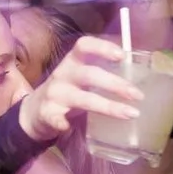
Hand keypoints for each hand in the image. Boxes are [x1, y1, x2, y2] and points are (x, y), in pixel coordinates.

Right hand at [17, 34, 139, 141]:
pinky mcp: (46, 113)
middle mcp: (63, 75)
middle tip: (138, 95)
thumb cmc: (67, 91)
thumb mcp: (79, 76)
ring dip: (108, 106)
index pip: (84, 46)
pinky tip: (67, 127)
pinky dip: (61, 122)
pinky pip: (55, 118)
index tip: (122, 56)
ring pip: (82, 99)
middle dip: (115, 84)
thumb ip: (100, 74)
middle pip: (89, 74)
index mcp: (72, 62)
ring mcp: (54, 94)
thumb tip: (137, 77)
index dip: (102, 48)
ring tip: (130, 113)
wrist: (34, 111)